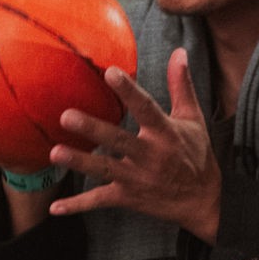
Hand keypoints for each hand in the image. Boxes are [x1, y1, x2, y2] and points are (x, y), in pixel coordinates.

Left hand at [47, 48, 223, 243]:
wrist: (203, 201)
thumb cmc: (196, 154)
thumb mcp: (193, 118)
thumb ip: (181, 85)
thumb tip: (179, 52)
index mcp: (166, 133)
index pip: (146, 108)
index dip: (129, 91)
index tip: (111, 72)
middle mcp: (151, 156)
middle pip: (119, 140)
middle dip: (93, 129)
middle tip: (66, 116)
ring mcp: (138, 179)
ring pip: (105, 169)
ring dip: (80, 162)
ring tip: (55, 152)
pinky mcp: (129, 197)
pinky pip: (101, 201)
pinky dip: (78, 205)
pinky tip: (55, 207)